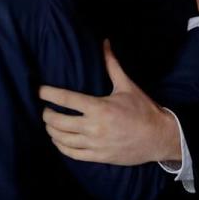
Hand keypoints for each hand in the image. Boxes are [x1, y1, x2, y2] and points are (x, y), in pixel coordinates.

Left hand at [39, 40, 180, 164]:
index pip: (65, 98)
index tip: (39, 90)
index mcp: (99, 107)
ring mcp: (95, 144)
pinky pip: (72, 153)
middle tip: (45, 108)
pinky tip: (58, 139)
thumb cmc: (143, 110)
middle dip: (46, 114)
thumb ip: (112, 65)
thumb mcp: (127, 86)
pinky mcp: (98, 157)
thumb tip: (105, 42)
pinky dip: (61, 146)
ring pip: (62, 139)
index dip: (48, 93)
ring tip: (50, 123)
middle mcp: (94, 127)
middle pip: (58, 121)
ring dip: (51, 130)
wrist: (159, 137)